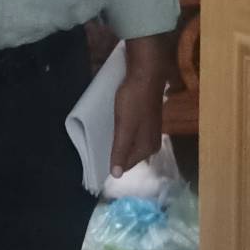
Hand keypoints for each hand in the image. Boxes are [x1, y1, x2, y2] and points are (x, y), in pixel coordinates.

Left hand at [111, 34, 176, 175]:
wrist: (147, 73)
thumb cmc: (134, 101)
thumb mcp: (124, 128)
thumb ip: (120, 151)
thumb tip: (116, 175)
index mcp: (148, 148)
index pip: (126, 165)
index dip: (112, 161)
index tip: (96, 154)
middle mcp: (153, 143)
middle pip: (129, 154)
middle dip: (116, 151)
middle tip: (99, 142)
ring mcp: (151, 130)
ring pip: (131, 143)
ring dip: (119, 140)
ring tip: (104, 133)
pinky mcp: (148, 118)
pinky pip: (133, 132)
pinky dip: (123, 130)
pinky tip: (115, 123)